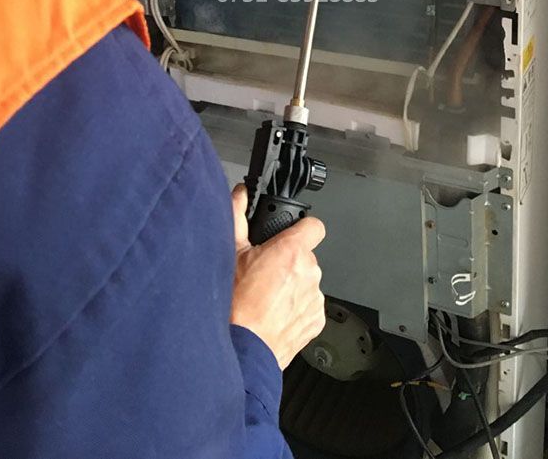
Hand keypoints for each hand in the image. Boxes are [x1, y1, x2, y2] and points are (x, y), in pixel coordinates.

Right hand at [230, 185, 325, 370]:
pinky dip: (296, 307)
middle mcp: (310, 273)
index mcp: (292, 252)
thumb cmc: (234, 307)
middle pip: (305, 256)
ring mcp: (315, 299)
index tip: (291, 234)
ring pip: (307, 282)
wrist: (242, 351)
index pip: (314, 226)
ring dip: (293, 285)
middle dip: (289, 261)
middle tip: (264, 272)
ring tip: (266, 297)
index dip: (302, 227)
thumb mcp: (231, 253)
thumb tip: (241, 195)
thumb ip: (238, 216)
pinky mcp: (316, 321)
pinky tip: (274, 314)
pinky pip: (309, 305)